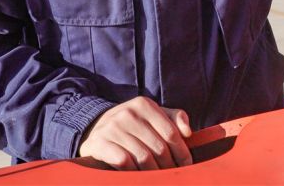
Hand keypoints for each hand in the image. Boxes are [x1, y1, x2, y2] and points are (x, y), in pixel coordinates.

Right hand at [78, 96, 192, 169]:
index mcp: (144, 104)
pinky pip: (124, 162)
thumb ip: (174, 119)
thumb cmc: (133, 125)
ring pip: (143, 157)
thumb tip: (188, 132)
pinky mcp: (100, 143)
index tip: (187, 166)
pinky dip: (135, 173)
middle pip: (159, 147)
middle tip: (173, 176)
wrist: (96, 128)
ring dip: (154, 173)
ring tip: (159, 179)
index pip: (171, 132)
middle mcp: (128, 113)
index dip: (182, 152)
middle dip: (169, 166)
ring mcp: (113, 127)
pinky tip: (139, 176)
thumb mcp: (152, 116)